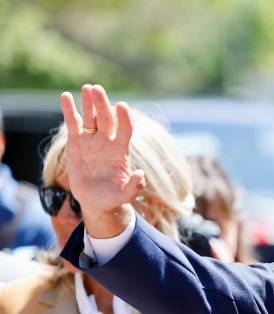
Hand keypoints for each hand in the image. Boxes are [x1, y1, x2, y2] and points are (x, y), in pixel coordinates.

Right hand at [59, 84, 144, 236]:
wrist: (95, 201)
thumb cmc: (112, 198)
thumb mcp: (124, 196)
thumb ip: (134, 187)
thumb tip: (141, 174)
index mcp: (121, 152)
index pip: (125, 131)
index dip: (124, 119)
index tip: (122, 106)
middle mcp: (107, 142)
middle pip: (106, 119)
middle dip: (102, 104)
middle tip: (97, 89)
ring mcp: (92, 141)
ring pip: (91, 118)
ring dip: (89, 103)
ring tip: (87, 88)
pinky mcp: (77, 142)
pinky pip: (73, 123)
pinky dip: (69, 110)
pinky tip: (66, 96)